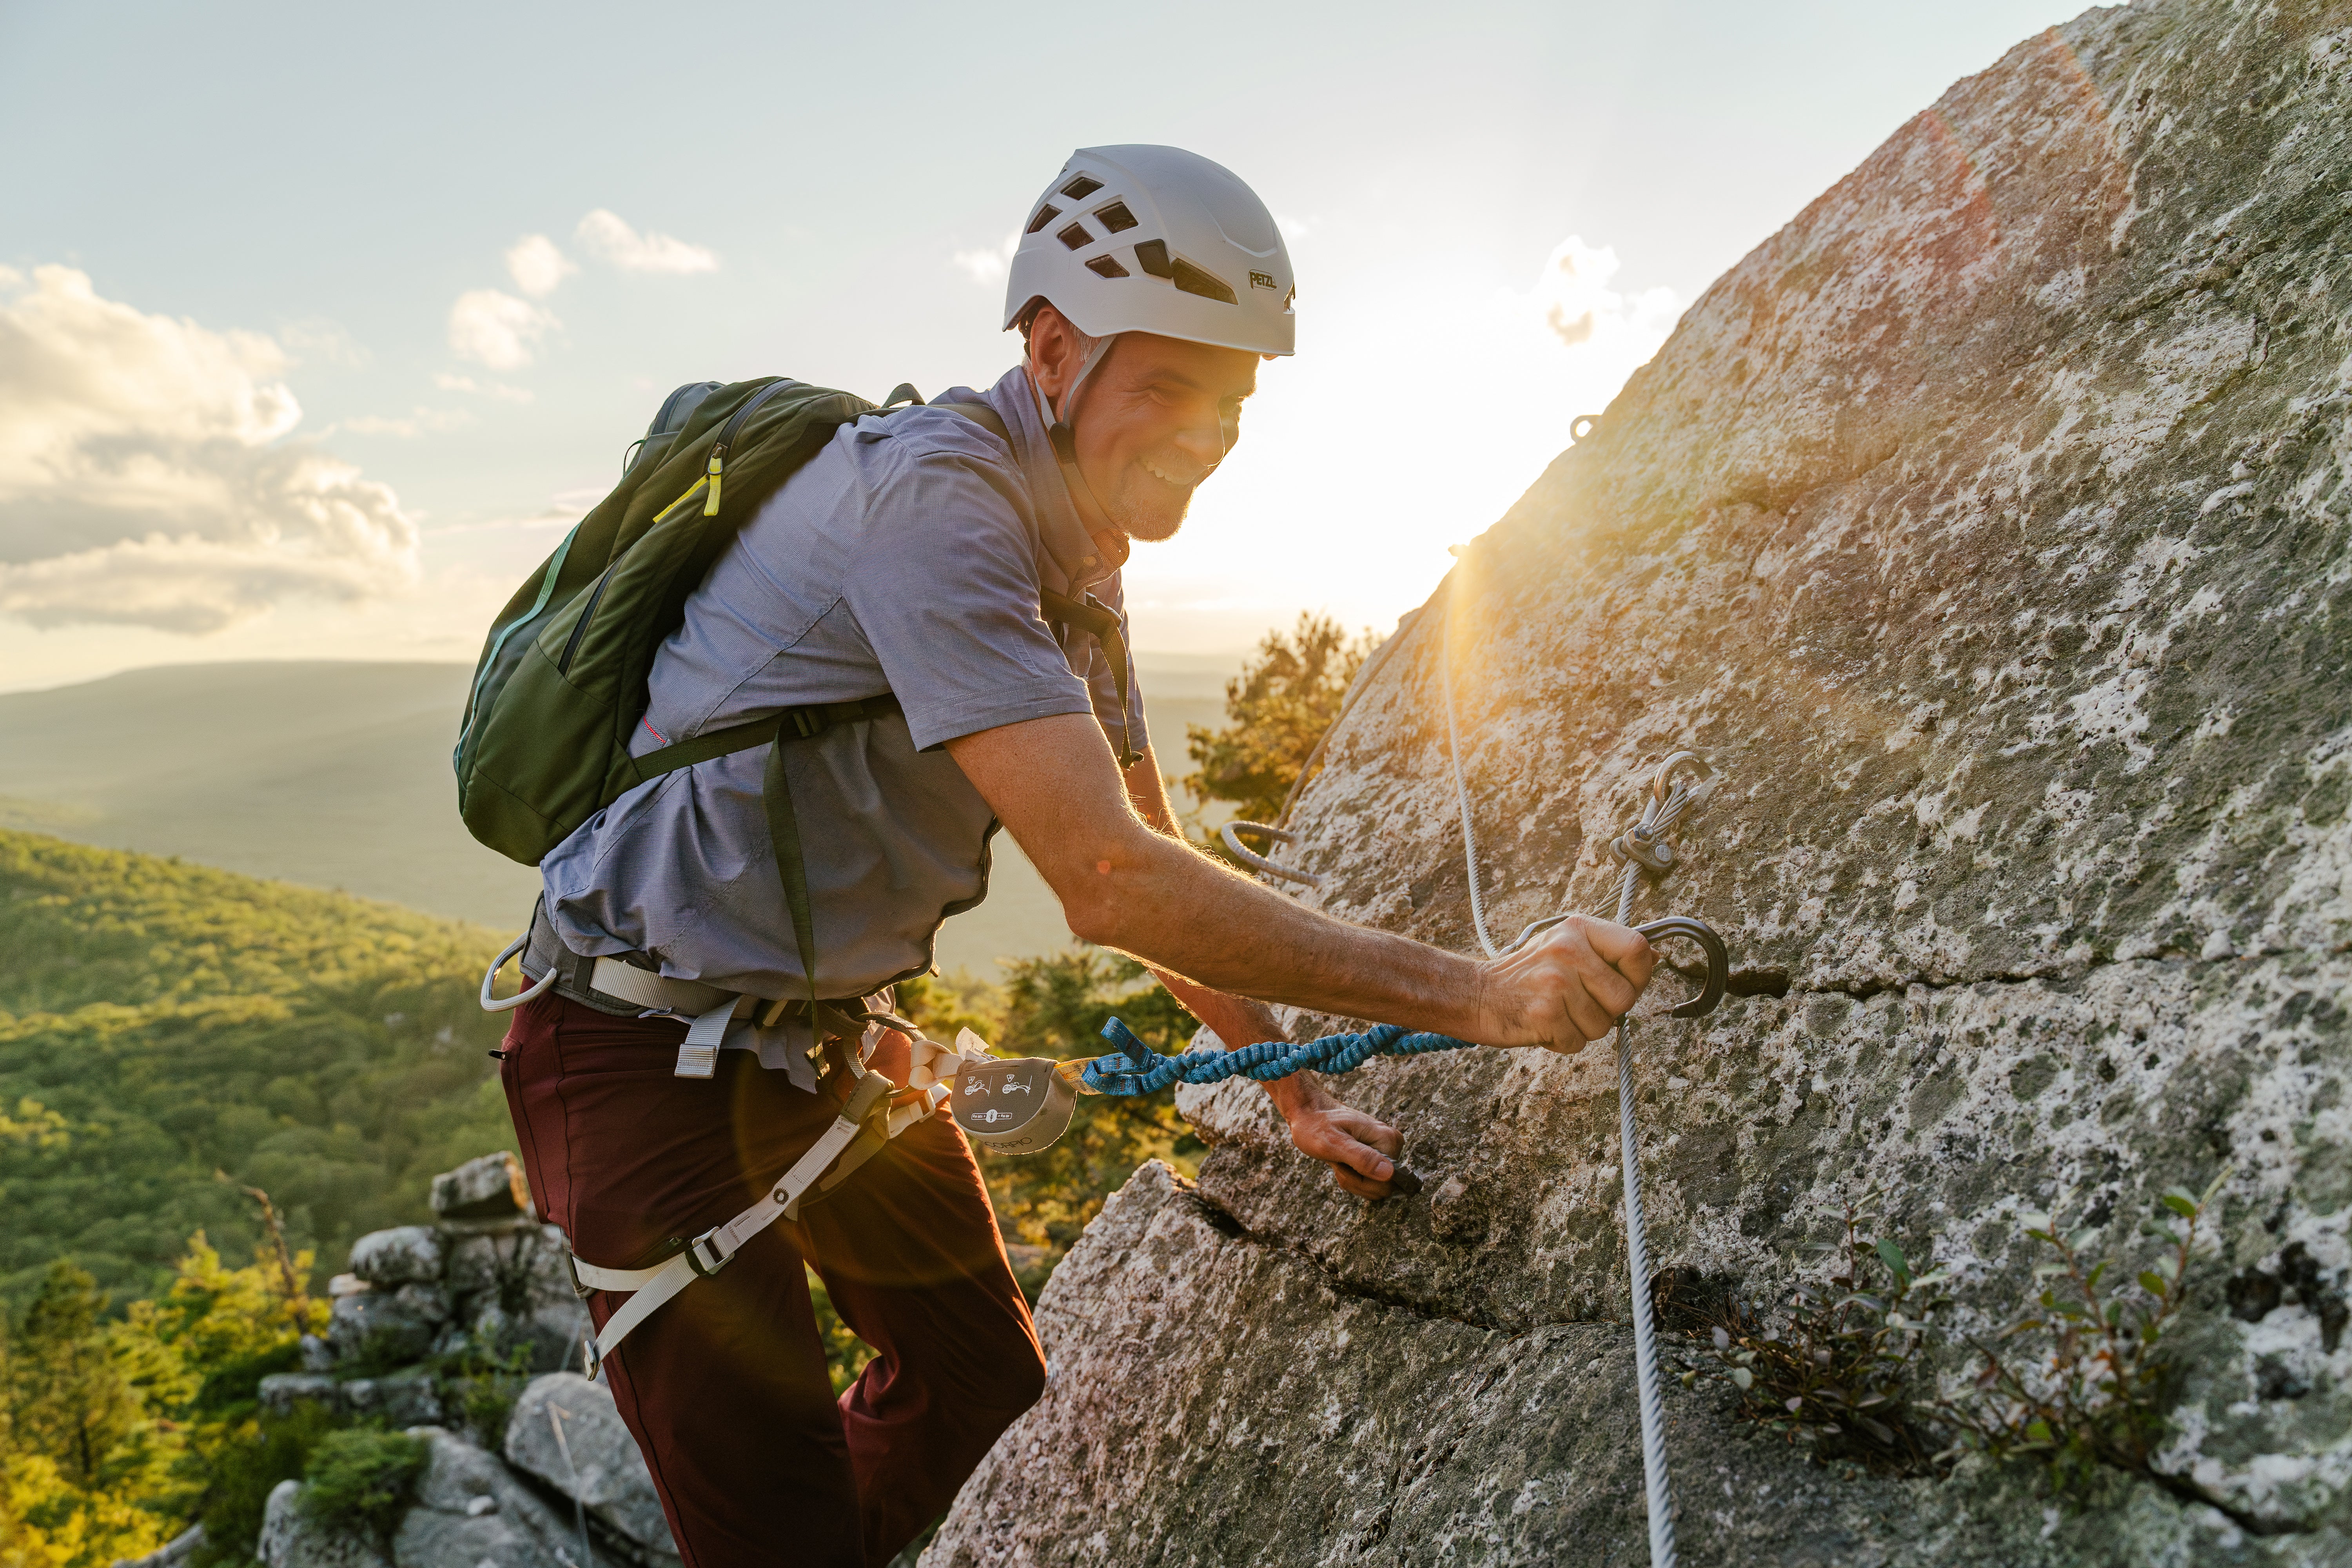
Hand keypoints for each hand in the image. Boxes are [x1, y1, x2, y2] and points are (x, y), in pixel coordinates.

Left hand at [1270, 1077, 1404, 1198]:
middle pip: (1381, 1187)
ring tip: (1338, 1159)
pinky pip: (1368, 1180)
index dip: (1360, 1180)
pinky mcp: (1377, 1155)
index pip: (1385, 1183)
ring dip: (1351, 1179)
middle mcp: (1393, 1144)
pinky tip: (1341, 1161)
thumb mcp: (1334, 1143)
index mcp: (1388, 1139)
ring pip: (1373, 1186)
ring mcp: (1386, 1150)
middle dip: (1354, 1181)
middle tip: (1337, 1161)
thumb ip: (1362, 1158)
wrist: (1310, 1114)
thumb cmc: (1317, 1126)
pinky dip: (1351, 1176)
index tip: (1342, 1162)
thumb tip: (1389, 1174)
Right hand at [1474, 915, 1655, 1052]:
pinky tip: (1544, 1025)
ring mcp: (1556, 982)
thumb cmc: (1526, 976)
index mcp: (1578, 929)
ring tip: (1557, 1012)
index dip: (1638, 975)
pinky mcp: (1545, 1013)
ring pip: (1603, 1025)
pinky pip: (1578, 1042)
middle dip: (1607, 1011)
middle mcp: (1568, 950)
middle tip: (1578, 1004)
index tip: (1620, 984)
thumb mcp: (1566, 947)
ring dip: (1583, 1029)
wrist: (1476, 994)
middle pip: (1625, 997)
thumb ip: (1608, 952)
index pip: (1637, 949)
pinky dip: (1563, 1042)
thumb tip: (1655, 956)